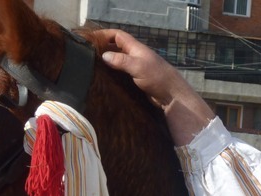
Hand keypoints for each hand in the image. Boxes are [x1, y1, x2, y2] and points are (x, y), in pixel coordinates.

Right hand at [92, 29, 214, 145]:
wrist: (172, 96)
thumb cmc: (157, 77)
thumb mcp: (138, 66)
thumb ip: (121, 60)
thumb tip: (104, 56)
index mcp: (136, 48)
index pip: (118, 35)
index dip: (105, 35)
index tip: (91, 39)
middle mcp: (135, 56)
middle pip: (116, 48)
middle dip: (104, 49)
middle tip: (88, 55)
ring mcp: (136, 69)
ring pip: (118, 62)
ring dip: (107, 64)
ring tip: (92, 67)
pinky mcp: (136, 81)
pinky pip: (121, 75)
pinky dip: (113, 75)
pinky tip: (104, 80)